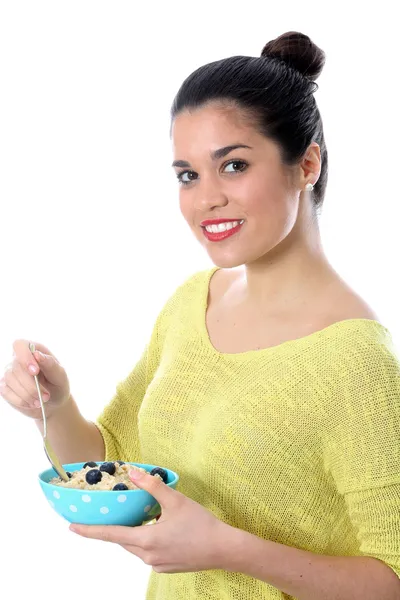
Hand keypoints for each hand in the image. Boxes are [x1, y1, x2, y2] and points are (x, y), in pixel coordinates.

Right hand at [0, 339, 70, 418]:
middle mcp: (18, 359)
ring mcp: (10, 373)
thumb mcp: (60, 375)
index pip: (19, 345)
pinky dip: (20, 401)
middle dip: (31, 385)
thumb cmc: (58, 385)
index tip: (35, 371)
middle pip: (16, 368)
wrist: (53, 403)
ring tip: (40, 401)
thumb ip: (50, 364)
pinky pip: (5, 392)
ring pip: (10, 381)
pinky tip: (32, 404)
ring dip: (27, 394)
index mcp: (33, 350)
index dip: (24, 357)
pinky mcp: (5, 387)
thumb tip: (37, 354)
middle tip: (46, 396)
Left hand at [69, 468, 229, 572]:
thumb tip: (134, 472)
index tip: (72, 527)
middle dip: (117, 527)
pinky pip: (148, 553)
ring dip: (135, 532)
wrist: (224, 549)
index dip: (90, 530)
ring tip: (145, 516)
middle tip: (114, 512)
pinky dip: (148, 540)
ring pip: (136, 546)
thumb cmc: (201, 524)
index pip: (111, 535)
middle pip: (124, 540)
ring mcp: (157, 565)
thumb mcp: (176, 501)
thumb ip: (153, 486)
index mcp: (147, 540)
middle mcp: (148, 556)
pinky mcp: (166, 567)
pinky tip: (162, 529)